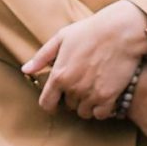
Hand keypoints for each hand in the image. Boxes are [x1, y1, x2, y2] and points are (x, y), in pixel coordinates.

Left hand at [23, 1, 146, 117]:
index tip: (57, 99)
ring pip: (84, 112)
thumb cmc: (90, 31)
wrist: (120, 31)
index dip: (51, 102)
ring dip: (87, 104)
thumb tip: (25, 70)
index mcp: (59, 75)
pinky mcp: (109, 97)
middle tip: (82, 82)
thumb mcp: (61, 38)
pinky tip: (105, 95)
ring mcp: (91, 94)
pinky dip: (102, 108)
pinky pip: (100, 114)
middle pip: (68, 106)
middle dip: (72, 97)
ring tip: (93, 88)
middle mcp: (73, 88)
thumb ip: (42, 56)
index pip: (47, 103)